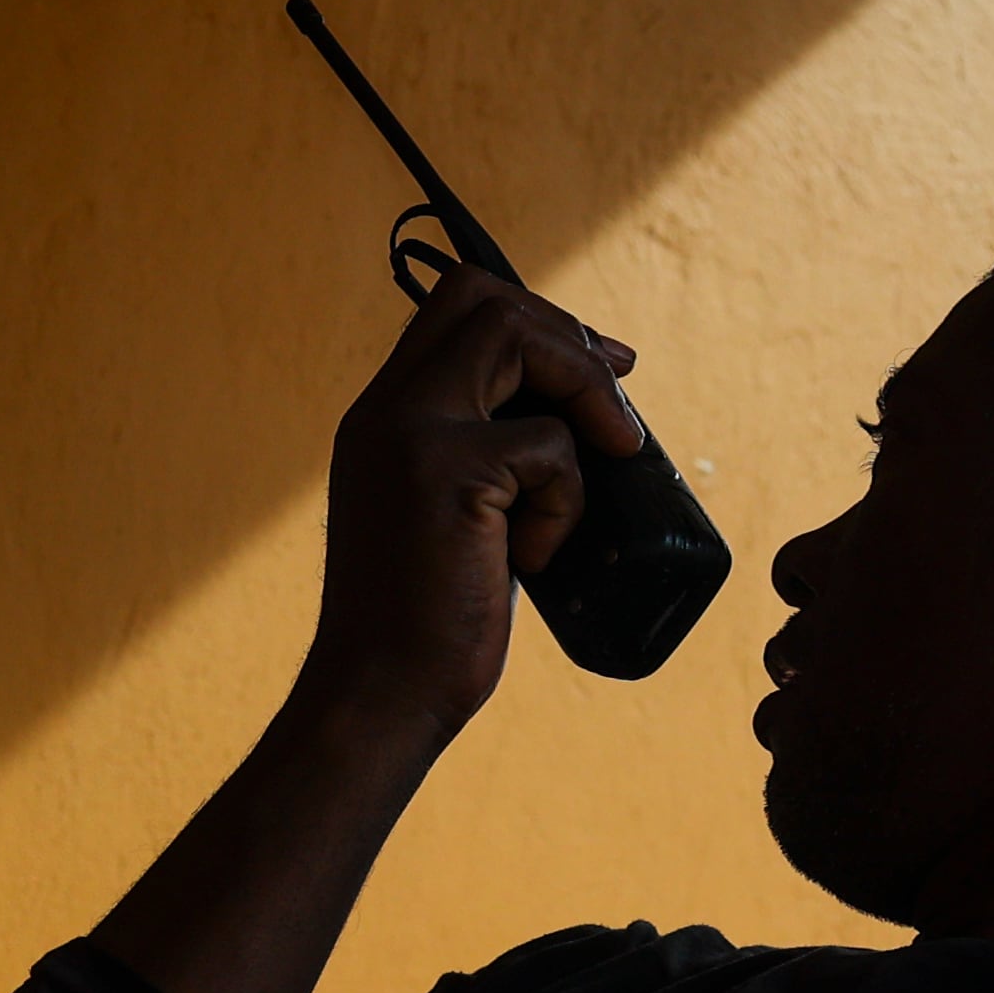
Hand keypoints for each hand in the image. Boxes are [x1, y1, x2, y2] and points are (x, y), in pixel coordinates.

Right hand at [306, 264, 645, 741]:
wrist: (381, 695)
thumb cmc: (426, 623)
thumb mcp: (452, 516)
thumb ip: (483, 459)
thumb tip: (575, 422)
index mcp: (381, 417)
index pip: (454, 307)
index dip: (539, 321)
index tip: (603, 370)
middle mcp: (386, 410)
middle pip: (483, 297)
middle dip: (565, 337)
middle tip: (612, 403)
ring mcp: (411, 433)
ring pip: (516, 335)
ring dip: (582, 392)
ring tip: (604, 465)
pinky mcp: (449, 473)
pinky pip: (550, 444)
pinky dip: (567, 498)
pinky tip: (535, 557)